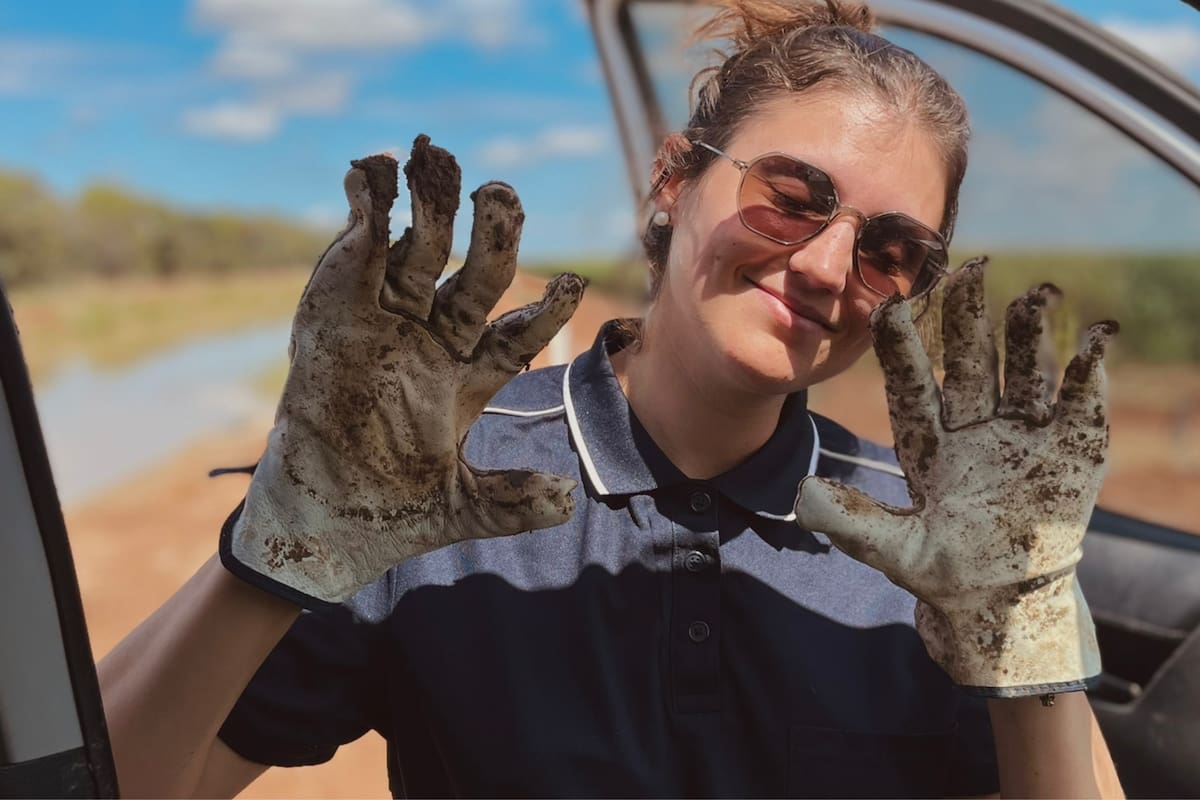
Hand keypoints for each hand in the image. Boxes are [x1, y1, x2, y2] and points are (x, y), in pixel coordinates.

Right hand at [221, 135, 584, 607]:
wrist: (320, 525)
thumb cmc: (390, 516)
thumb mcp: (461, 508)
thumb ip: (511, 501)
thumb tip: (567, 498)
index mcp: (471, 377)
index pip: (519, 332)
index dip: (546, 310)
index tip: (573, 285)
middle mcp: (434, 340)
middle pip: (475, 275)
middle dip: (491, 233)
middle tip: (501, 195)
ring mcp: (387, 323)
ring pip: (418, 251)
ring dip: (427, 203)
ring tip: (436, 156)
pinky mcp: (334, 315)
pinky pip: (354, 255)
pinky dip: (362, 213)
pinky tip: (373, 176)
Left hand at [795, 259, 1115, 695]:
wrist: (1002, 606)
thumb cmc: (944, 576)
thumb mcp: (893, 551)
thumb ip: (850, 522)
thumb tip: (801, 495)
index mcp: (927, 444)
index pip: (911, 384)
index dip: (900, 346)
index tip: (886, 305)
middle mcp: (974, 428)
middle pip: (969, 361)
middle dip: (968, 316)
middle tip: (969, 267)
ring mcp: (1024, 436)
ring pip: (1024, 369)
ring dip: (1031, 331)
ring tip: (1037, 292)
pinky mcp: (1072, 452)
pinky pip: (1080, 403)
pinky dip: (1089, 372)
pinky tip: (1095, 339)